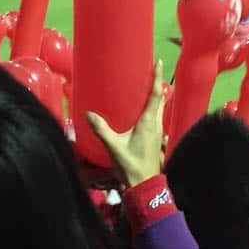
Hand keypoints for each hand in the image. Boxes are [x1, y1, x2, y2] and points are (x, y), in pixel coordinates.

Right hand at [87, 59, 164, 187]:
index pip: (155, 95)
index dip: (157, 78)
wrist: (144, 187)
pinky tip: (144, 113)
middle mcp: (155, 124)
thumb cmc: (131, 166)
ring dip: (156, 97)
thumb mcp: (114, 147)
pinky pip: (156, 118)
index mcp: (148, 122)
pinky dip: (153, 109)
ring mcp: (157, 133)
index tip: (159, 62)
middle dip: (157, 84)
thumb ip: (101, 130)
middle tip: (151, 71)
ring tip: (147, 88)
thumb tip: (88, 114)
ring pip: (159, 109)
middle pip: (160, 99)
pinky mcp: (155, 140)